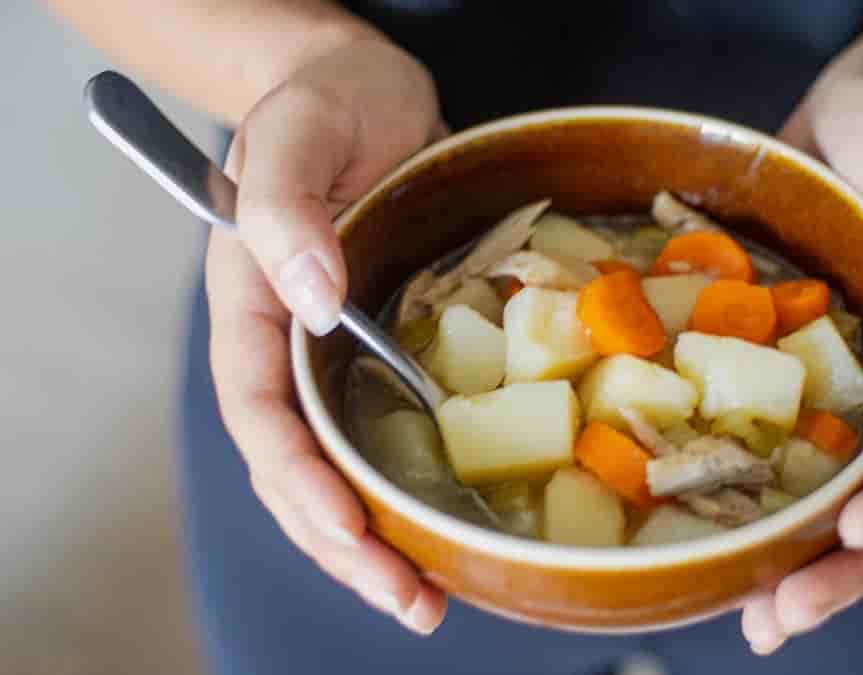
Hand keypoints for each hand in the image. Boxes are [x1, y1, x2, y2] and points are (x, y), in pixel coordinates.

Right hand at [206, 37, 447, 633]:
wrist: (366, 87)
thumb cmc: (321, 99)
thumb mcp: (296, 132)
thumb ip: (287, 210)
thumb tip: (314, 302)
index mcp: (254, 304)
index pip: (262, 413)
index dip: (299, 482)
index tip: (348, 533)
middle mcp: (296, 343)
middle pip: (304, 463)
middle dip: (346, 542)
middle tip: (409, 603)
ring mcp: (346, 351)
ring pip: (350, 459)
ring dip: (385, 531)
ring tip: (431, 595)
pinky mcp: (397, 343)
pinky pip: (402, 424)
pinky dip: (422, 477)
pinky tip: (457, 518)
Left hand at [742, 73, 862, 653]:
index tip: (853, 537)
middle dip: (840, 572)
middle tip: (783, 619)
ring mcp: (842, 391)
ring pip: (823, 496)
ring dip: (792, 561)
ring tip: (752, 621)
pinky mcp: (785, 371)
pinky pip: (766, 443)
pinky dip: (742, 495)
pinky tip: (702, 537)